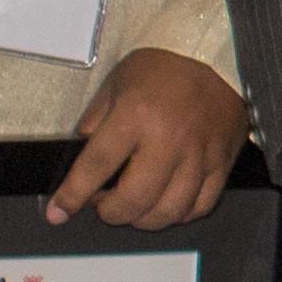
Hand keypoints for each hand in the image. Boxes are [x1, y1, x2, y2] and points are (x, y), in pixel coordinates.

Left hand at [55, 51, 248, 228]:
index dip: (72, 195)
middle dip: (110, 213)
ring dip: (142, 219)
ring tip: (133, 208)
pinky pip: (199, 206)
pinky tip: (165, 204)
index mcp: (136, 114)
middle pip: (133, 199)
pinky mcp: (221, 163)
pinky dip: (178, 214)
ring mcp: (199, 153)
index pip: (95, 166)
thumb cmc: (167, 71)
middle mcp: (168, 138)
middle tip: (103, 205)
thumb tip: (82, 155)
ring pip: (168, 210)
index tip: (59, 211)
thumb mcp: (118, 82)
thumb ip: (96, 120)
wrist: (221, 61)